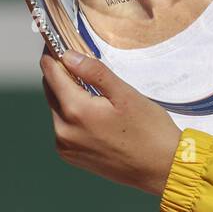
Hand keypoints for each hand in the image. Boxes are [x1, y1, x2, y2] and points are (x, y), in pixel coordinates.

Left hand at [39, 47, 182, 197]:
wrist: (161, 169)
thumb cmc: (150, 129)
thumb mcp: (126, 95)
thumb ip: (95, 73)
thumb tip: (68, 56)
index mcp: (76, 111)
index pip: (51, 73)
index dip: (53, 55)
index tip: (59, 42)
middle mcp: (63, 130)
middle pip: (51, 90)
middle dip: (62, 73)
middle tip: (81, 60)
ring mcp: (65, 145)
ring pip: (57, 108)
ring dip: (68, 94)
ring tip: (93, 88)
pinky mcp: (71, 156)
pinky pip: (64, 126)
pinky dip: (73, 114)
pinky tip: (96, 112)